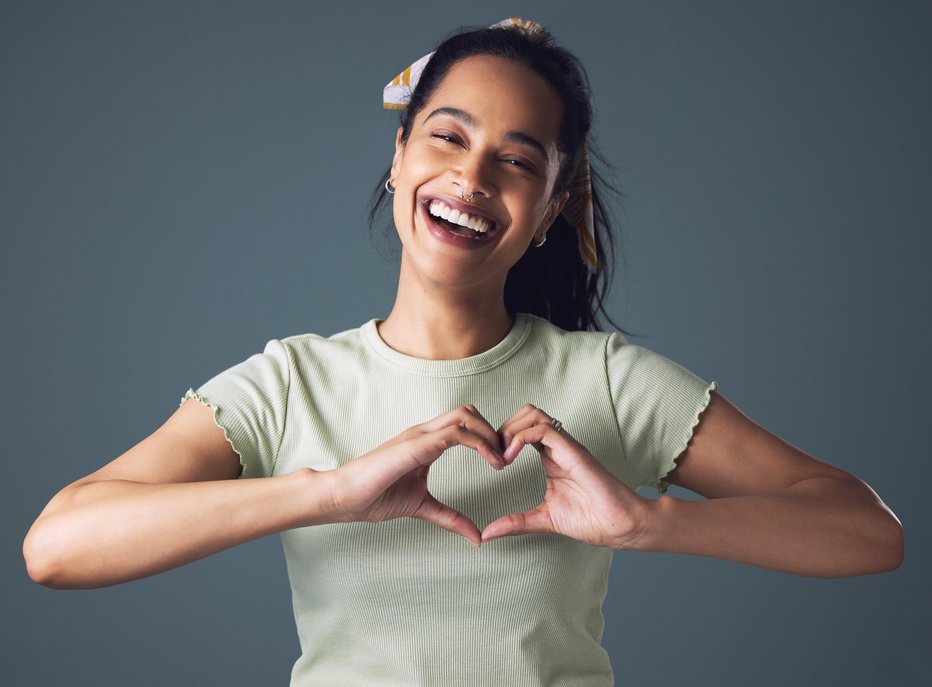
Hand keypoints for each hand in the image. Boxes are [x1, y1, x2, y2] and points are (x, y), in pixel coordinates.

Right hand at [327, 405, 504, 546]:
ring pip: (465, 416)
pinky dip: (480, 444)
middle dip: (493, 431)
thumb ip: (450, 518)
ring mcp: (419, 435)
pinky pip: (455, 434)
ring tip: (501, 462)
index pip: (464, 423)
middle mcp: (424, 432)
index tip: (502, 461)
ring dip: (490, 435)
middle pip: (469, 412)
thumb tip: (476, 537)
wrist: (342, 497)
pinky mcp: (415, 445)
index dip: (487, 437)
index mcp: (426, 442)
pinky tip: (491, 463)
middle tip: (506, 459)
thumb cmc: (374, 497)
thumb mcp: (422, 507)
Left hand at [482, 404, 651, 548]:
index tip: (491, 462)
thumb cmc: (591, 519)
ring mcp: (566, 446)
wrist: (620, 526)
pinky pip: (542, 430)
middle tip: (492, 455)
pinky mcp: (572, 451)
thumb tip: (487, 533)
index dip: (502, 438)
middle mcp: (558, 446)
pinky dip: (520, 438)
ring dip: (510, 430)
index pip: (523, 428)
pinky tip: (510, 458)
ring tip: (501, 456)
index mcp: (551, 457)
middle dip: (502, 428)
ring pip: (533, 414)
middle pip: (526, 413)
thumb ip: (515, 522)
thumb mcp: (542, 519)